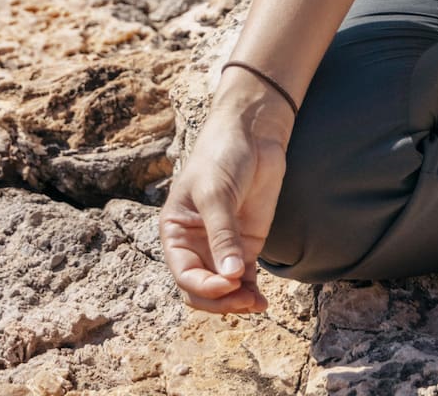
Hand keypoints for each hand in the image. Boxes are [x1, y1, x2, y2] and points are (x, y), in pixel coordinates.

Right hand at [157, 80, 293, 315]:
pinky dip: (250, 291)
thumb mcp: (217, 193)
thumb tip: (230, 276)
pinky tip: (261, 302)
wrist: (253, 132)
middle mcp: (195, 244)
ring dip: (237, 301)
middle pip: (202, 288)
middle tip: (244, 301)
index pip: (184, 273)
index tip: (227, 283)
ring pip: (224, 288)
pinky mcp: (246, 243)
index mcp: (176, 232)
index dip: (204, 286)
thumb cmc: (222, 155)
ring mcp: (222, 245)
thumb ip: (223, 234)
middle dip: (221, 300)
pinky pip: (244, 277)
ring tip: (256, 305)